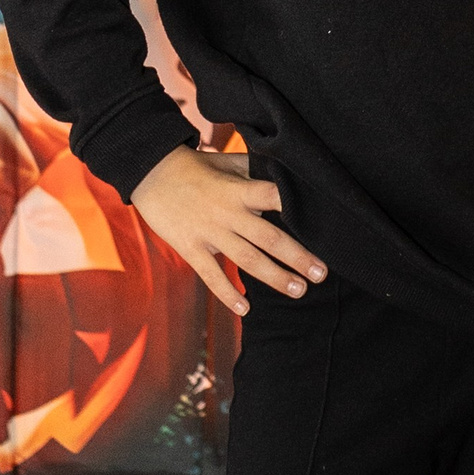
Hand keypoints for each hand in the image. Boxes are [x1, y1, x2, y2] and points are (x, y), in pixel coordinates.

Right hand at [131, 146, 325, 317]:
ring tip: (299, 291)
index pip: (275, 198)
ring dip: (275, 277)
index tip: (324, 224)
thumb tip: (284, 173)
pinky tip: (245, 310)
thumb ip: (254, 171)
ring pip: (247, 260)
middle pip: (270, 238)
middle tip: (321, 273)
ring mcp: (209, 233)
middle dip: (298, 257)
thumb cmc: (194, 167)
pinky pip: (211, 276)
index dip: (297, 208)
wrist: (149, 173)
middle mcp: (228, 214)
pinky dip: (227, 294)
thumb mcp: (226, 163)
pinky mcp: (190, 248)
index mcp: (239, 190)